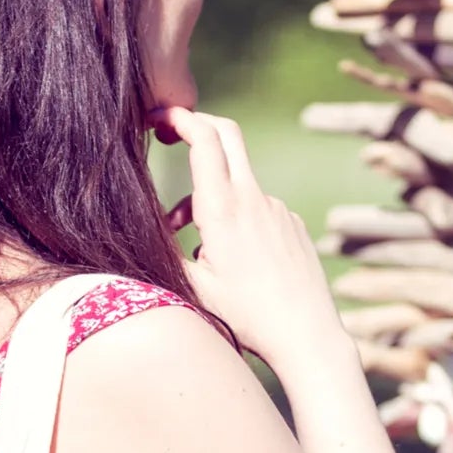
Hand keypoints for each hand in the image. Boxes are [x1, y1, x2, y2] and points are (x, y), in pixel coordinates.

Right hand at [150, 104, 343, 372]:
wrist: (307, 335)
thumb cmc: (248, 317)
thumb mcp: (194, 288)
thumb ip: (167, 252)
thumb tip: (146, 232)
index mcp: (223, 209)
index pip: (204, 138)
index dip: (179, 118)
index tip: (159, 118)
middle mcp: (254, 199)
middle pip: (227, 135)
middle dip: (197, 126)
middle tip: (172, 134)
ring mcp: (278, 209)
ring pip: (237, 182)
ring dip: (210, 196)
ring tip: (195, 243)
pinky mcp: (293, 224)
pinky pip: (258, 208)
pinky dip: (237, 219)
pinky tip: (236, 260)